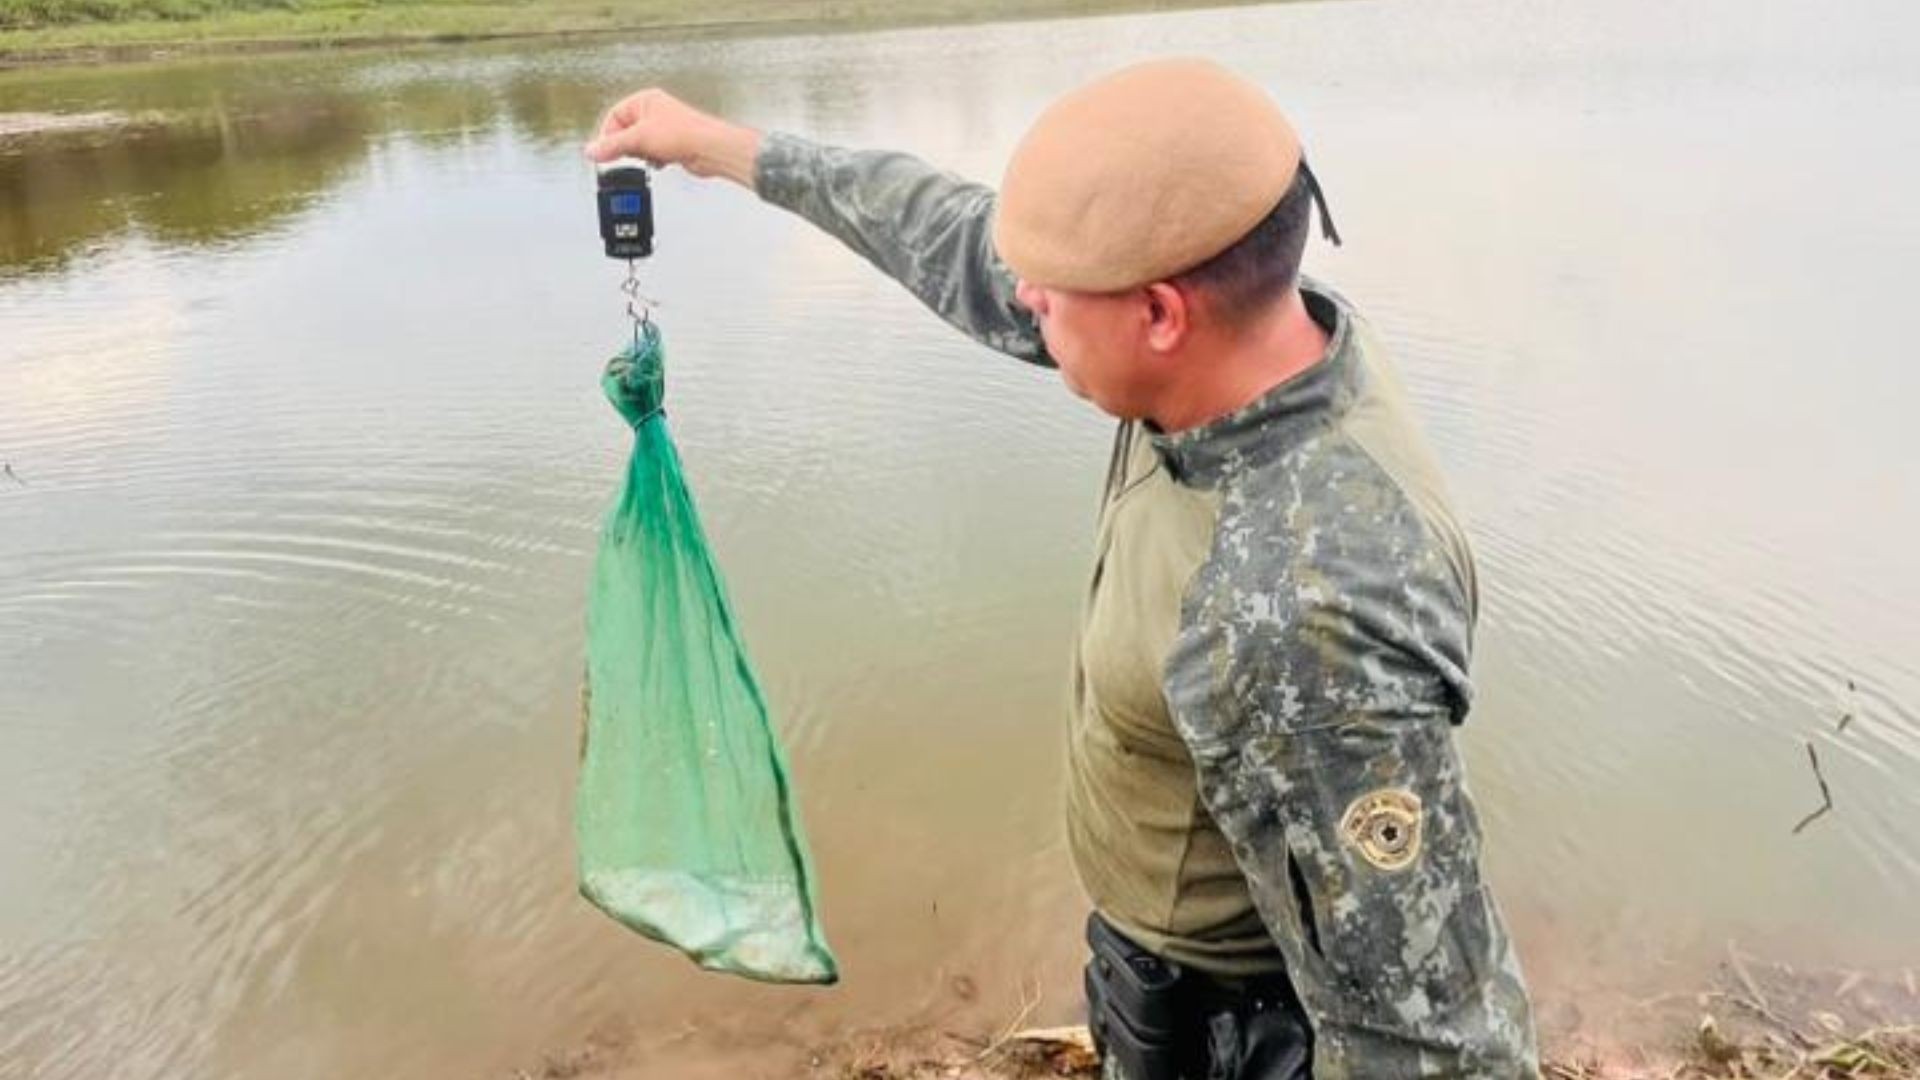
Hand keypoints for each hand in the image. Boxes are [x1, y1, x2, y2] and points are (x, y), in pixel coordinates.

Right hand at [584, 88, 761, 187]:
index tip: (604, 152)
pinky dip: (653, 160)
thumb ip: (612, 146)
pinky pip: (652, 154)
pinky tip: (659, 163)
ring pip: (639, 145)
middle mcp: (654, 111)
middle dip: (626, 147)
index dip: (608, 135)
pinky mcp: (672, 145)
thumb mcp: (639, 139)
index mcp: (644, 100)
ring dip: (641, 155)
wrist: (712, 150)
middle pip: (625, 132)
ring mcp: (664, 129)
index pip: (614, 116)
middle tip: (627, 157)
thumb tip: (591, 151)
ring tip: (649, 158)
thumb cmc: (685, 134)